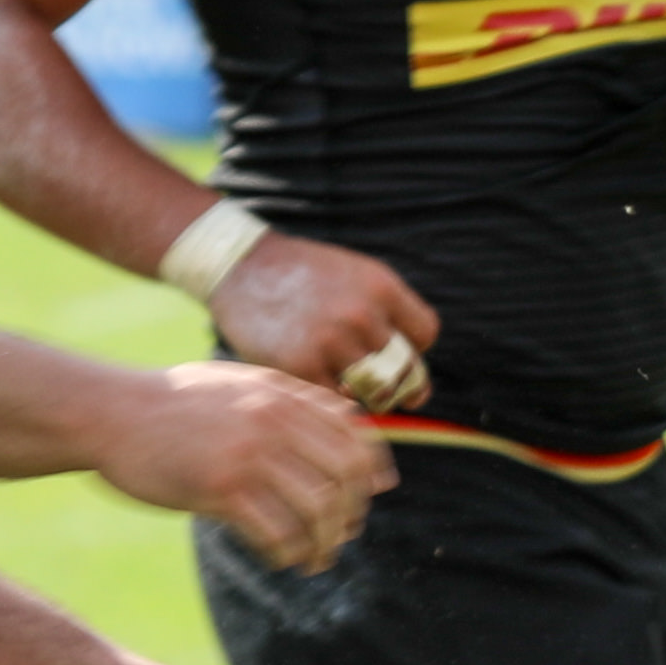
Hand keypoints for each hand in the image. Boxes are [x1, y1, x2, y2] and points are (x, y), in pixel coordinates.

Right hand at [96, 360, 389, 569]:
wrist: (110, 412)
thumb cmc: (174, 402)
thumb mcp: (240, 382)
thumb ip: (292, 398)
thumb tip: (348, 419)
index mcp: (283, 395)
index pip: (355, 436)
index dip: (370, 472)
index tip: (367, 497)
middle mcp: (274, 421)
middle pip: (346, 476)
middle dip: (351, 512)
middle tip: (340, 534)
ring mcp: (248, 455)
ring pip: (317, 509)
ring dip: (323, 542)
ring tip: (315, 558)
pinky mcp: (218, 488)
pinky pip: (275, 531)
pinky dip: (288, 553)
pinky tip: (282, 559)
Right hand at [209, 231, 439, 412]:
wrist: (240, 265)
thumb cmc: (302, 275)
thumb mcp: (354, 275)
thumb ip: (386, 313)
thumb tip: (416, 378)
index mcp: (381, 286)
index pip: (425, 333)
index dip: (414, 347)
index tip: (397, 353)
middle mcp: (361, 313)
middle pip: (406, 367)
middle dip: (400, 382)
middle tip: (387, 389)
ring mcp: (331, 341)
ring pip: (375, 390)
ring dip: (368, 396)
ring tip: (353, 388)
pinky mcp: (301, 365)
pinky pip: (336, 399)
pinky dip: (333, 398)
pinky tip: (321, 384)